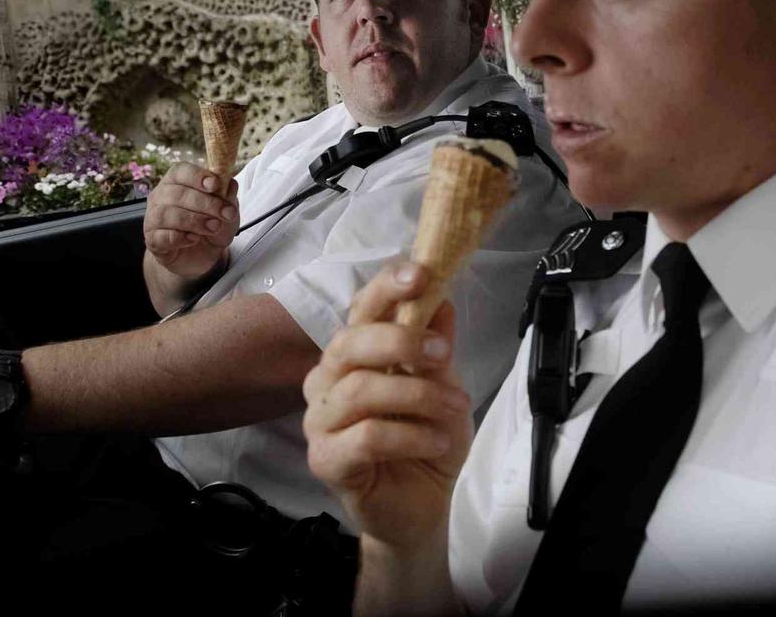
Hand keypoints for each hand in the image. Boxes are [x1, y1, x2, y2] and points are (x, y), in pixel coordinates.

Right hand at [143, 163, 239, 278]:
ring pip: (167, 214)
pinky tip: (194, 239)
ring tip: (214, 227)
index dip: (197, 176)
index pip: (180, 171)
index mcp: (177, 182)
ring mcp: (153, 219)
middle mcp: (161, 197)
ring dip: (194, 220)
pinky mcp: (152, 240)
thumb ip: (228, 196)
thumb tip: (230, 183)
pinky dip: (180, 237)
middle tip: (225, 214)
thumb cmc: (211, 225)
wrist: (201, 255)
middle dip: (205, 203)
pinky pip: (162, 236)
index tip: (214, 185)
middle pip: (176, 193)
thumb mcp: (226, 210)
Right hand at [304, 262, 472, 550]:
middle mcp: (328, 379)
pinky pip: (367, 437)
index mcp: (354, 352)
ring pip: (361, 390)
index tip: (420, 273)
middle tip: (444, 354)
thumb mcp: (444, 384)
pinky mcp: (325, 459)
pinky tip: (436, 441)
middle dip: (401, 340)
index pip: (361, 309)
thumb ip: (436, 344)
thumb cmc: (425, 437)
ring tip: (454, 408)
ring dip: (417, 395)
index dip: (386, 287)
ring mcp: (321, 420)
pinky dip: (410, 435)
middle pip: (350, 342)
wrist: (421, 502)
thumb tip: (443, 298)